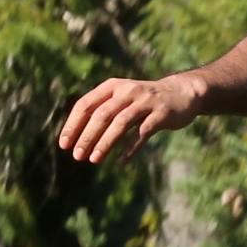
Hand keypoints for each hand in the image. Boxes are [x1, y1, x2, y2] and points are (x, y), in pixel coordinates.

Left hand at [58, 73, 199, 164]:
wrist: (182, 93)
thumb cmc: (144, 101)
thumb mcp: (122, 98)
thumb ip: (102, 111)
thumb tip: (76, 136)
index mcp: (113, 86)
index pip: (85, 104)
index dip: (73, 125)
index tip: (64, 145)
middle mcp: (127, 91)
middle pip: (102, 115)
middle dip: (87, 137)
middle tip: (77, 156)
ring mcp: (146, 102)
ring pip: (121, 123)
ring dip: (105, 143)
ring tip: (94, 159)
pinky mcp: (162, 114)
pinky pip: (143, 132)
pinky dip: (131, 147)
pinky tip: (122, 160)